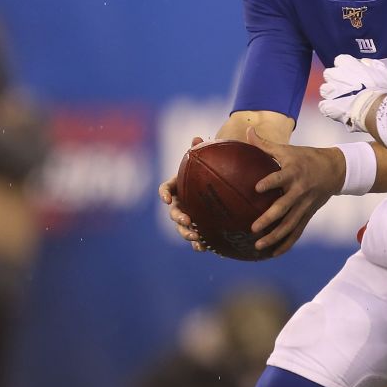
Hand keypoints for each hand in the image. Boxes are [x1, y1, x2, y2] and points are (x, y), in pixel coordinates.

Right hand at [157, 136, 210, 252]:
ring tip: (196, 237)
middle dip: (178, 218)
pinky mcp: (198, 227)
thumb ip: (203, 150)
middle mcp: (181, 202)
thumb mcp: (208, 160)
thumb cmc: (212, 169)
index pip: (166, 188)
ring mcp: (188, 216)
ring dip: (186, 233)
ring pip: (182, 228)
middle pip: (173, 212)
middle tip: (187, 220)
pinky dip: (198, 244)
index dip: (164, 194)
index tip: (167, 199)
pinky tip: (204, 249)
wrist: (221, 184)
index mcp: (179, 186)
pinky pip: (195, 238)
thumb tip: (198, 138)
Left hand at [246, 127, 344, 255]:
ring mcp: (304, 205)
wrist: (335, 169)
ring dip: (275, 236)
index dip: (270, 183)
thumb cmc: (305, 157)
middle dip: (269, 218)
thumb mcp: (287, 149)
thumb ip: (265, 144)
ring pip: (290, 224)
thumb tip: (247, 130)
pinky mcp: (308, 214)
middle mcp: (299, 190)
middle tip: (253, 228)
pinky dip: (286, 243)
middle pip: (284, 207)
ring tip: (258, 245)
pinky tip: (273, 253)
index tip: (256, 188)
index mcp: (293, 172)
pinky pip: (297, 231)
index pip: (280, 177)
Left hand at [319, 55, 386, 130]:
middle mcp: (336, 74)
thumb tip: (365, 63)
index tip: (351, 73)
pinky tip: (338, 110)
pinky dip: (329, 108)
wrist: (375, 108)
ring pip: (325, 89)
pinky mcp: (328, 106)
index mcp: (348, 64)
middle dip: (336, 80)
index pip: (340, 60)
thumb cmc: (381, 89)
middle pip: (329, 74)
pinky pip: (324, 106)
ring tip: (342, 101)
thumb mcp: (383, 72)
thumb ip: (372, 65)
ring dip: (332, 94)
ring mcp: (330, 91)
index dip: (345, 67)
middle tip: (347, 88)